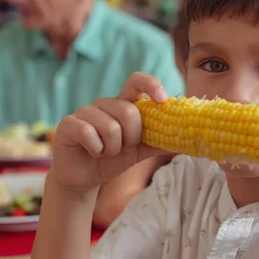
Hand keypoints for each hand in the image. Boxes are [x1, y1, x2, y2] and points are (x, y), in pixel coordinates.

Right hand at [49, 72, 168, 199]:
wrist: (84, 177)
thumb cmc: (113, 159)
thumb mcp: (141, 151)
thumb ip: (161, 142)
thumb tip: (189, 139)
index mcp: (124, 104)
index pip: (137, 81)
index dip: (151, 84)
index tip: (162, 100)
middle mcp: (105, 103)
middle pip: (128, 111)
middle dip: (131, 137)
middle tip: (124, 148)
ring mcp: (85, 111)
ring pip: (110, 126)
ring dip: (113, 149)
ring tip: (106, 152)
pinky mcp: (68, 123)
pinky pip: (89, 133)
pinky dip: (96, 149)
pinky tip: (92, 152)